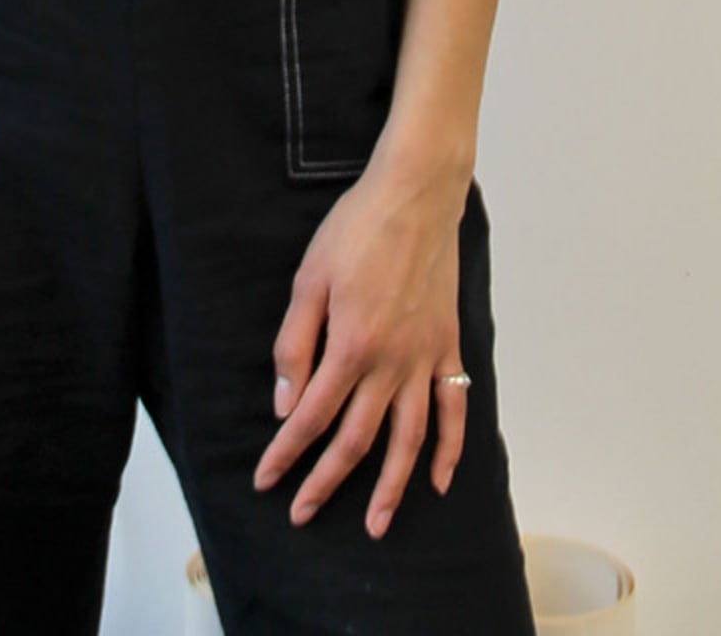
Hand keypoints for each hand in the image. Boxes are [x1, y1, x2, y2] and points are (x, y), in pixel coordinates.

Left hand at [252, 151, 469, 539]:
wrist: (415, 195)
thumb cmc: (355, 229)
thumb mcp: (308, 279)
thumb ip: (295, 344)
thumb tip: (286, 404)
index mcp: (351, 346)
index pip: (311, 417)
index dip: (286, 453)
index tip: (266, 479)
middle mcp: (391, 363)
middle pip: (355, 440)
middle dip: (325, 482)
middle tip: (301, 514)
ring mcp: (424, 358)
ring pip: (408, 439)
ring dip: (390, 487)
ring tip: (374, 524)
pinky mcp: (448, 346)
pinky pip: (454, 407)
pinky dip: (450, 449)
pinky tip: (439, 481)